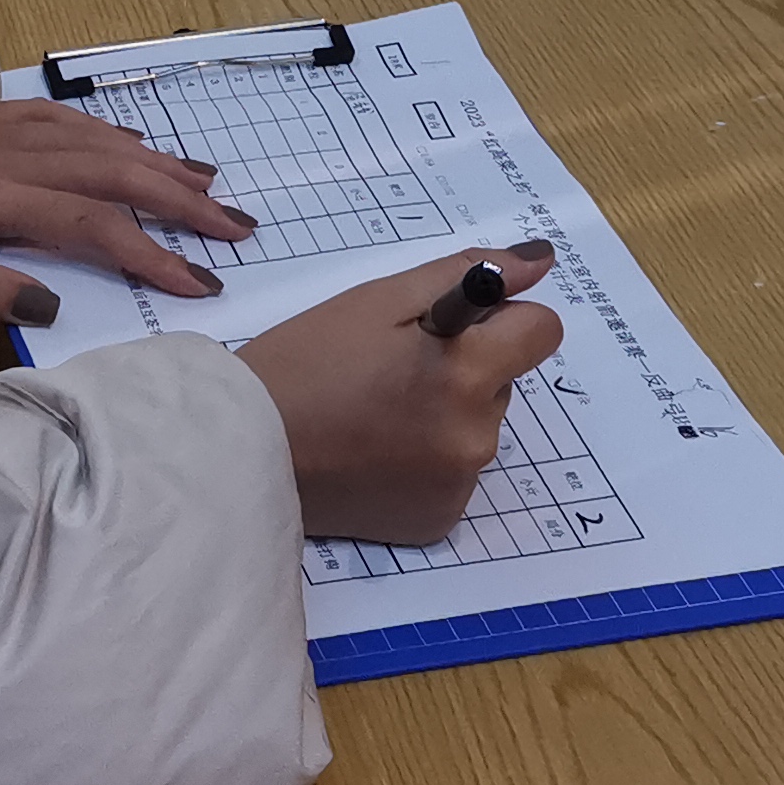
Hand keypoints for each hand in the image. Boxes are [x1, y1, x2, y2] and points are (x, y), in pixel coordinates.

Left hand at [0, 101, 255, 323]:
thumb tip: (50, 308)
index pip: (90, 225)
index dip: (149, 253)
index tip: (198, 283)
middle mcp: (10, 152)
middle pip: (111, 173)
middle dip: (180, 200)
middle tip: (237, 227)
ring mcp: (4, 126)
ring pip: (98, 139)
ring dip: (159, 160)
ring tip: (212, 184)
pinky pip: (67, 116)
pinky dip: (112, 130)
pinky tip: (140, 142)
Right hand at [234, 243, 562, 543]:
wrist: (242, 450)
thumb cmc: (303, 363)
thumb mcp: (378, 300)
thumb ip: (464, 275)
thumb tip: (537, 263)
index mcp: (465, 373)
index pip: (541, 331)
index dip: (500, 318)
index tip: (453, 324)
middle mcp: (475, 436)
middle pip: (503, 380)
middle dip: (463, 366)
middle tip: (389, 368)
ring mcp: (459, 485)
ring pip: (477, 425)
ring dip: (444, 411)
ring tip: (373, 411)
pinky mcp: (438, 521)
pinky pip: (454, 472)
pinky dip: (426, 458)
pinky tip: (374, 452)